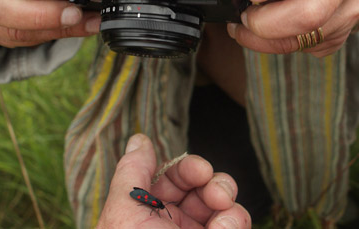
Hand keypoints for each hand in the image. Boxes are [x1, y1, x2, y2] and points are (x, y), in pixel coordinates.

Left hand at [97, 134, 250, 228]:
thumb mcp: (124, 212)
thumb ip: (132, 171)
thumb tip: (139, 138)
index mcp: (148, 209)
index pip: (173, 177)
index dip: (187, 168)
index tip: (200, 170)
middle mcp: (174, 222)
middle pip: (202, 187)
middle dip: (213, 183)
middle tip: (217, 192)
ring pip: (224, 206)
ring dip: (228, 204)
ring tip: (223, 212)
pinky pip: (233, 226)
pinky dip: (234, 223)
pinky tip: (225, 228)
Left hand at [228, 0, 358, 56]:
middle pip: (308, 14)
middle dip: (264, 22)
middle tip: (244, 16)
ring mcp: (344, 13)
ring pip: (300, 40)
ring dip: (260, 39)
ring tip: (243, 28)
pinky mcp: (337, 37)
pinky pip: (299, 49)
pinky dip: (271, 45)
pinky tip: (262, 35)